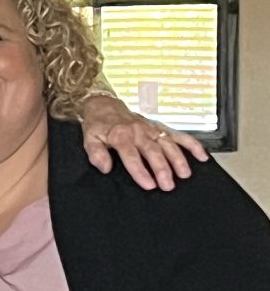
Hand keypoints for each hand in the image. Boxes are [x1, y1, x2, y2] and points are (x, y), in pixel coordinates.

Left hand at [81, 94, 207, 190]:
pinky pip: (178, 135)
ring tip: (185, 174)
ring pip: (168, 144)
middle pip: (153, 151)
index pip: (132, 156)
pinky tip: (202, 156)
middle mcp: (139, 132)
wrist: (105, 106)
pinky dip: (191, 144)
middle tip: (168, 185)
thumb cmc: (98, 126)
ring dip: (178, 159)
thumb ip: (96, 154)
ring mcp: (151, 129)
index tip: (149, 184)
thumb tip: (105, 168)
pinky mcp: (159, 128)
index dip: (141, 171)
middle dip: (162, 168)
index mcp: (121, 136)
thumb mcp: (89, 139)